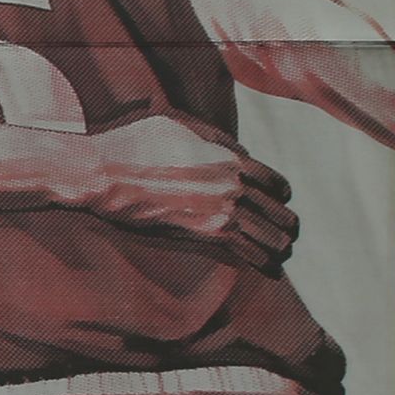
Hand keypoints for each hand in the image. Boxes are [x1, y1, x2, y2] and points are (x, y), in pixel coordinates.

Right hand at [76, 116, 293, 269]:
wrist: (105, 171)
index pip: (276, 183)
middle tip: (289, 236)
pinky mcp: (204, 232)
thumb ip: (216, 140)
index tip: (280, 204)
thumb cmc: (134, 144)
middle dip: (287, 226)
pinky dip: (263, 261)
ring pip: (271, 234)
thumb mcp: (182, 126)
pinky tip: (269, 269)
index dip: (282, 196)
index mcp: (232, 159)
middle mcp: (235, 184)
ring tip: (281, 256)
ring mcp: (222, 209)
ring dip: (280, 247)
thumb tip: (236, 152)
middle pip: (279, 211)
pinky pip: (248, 250)